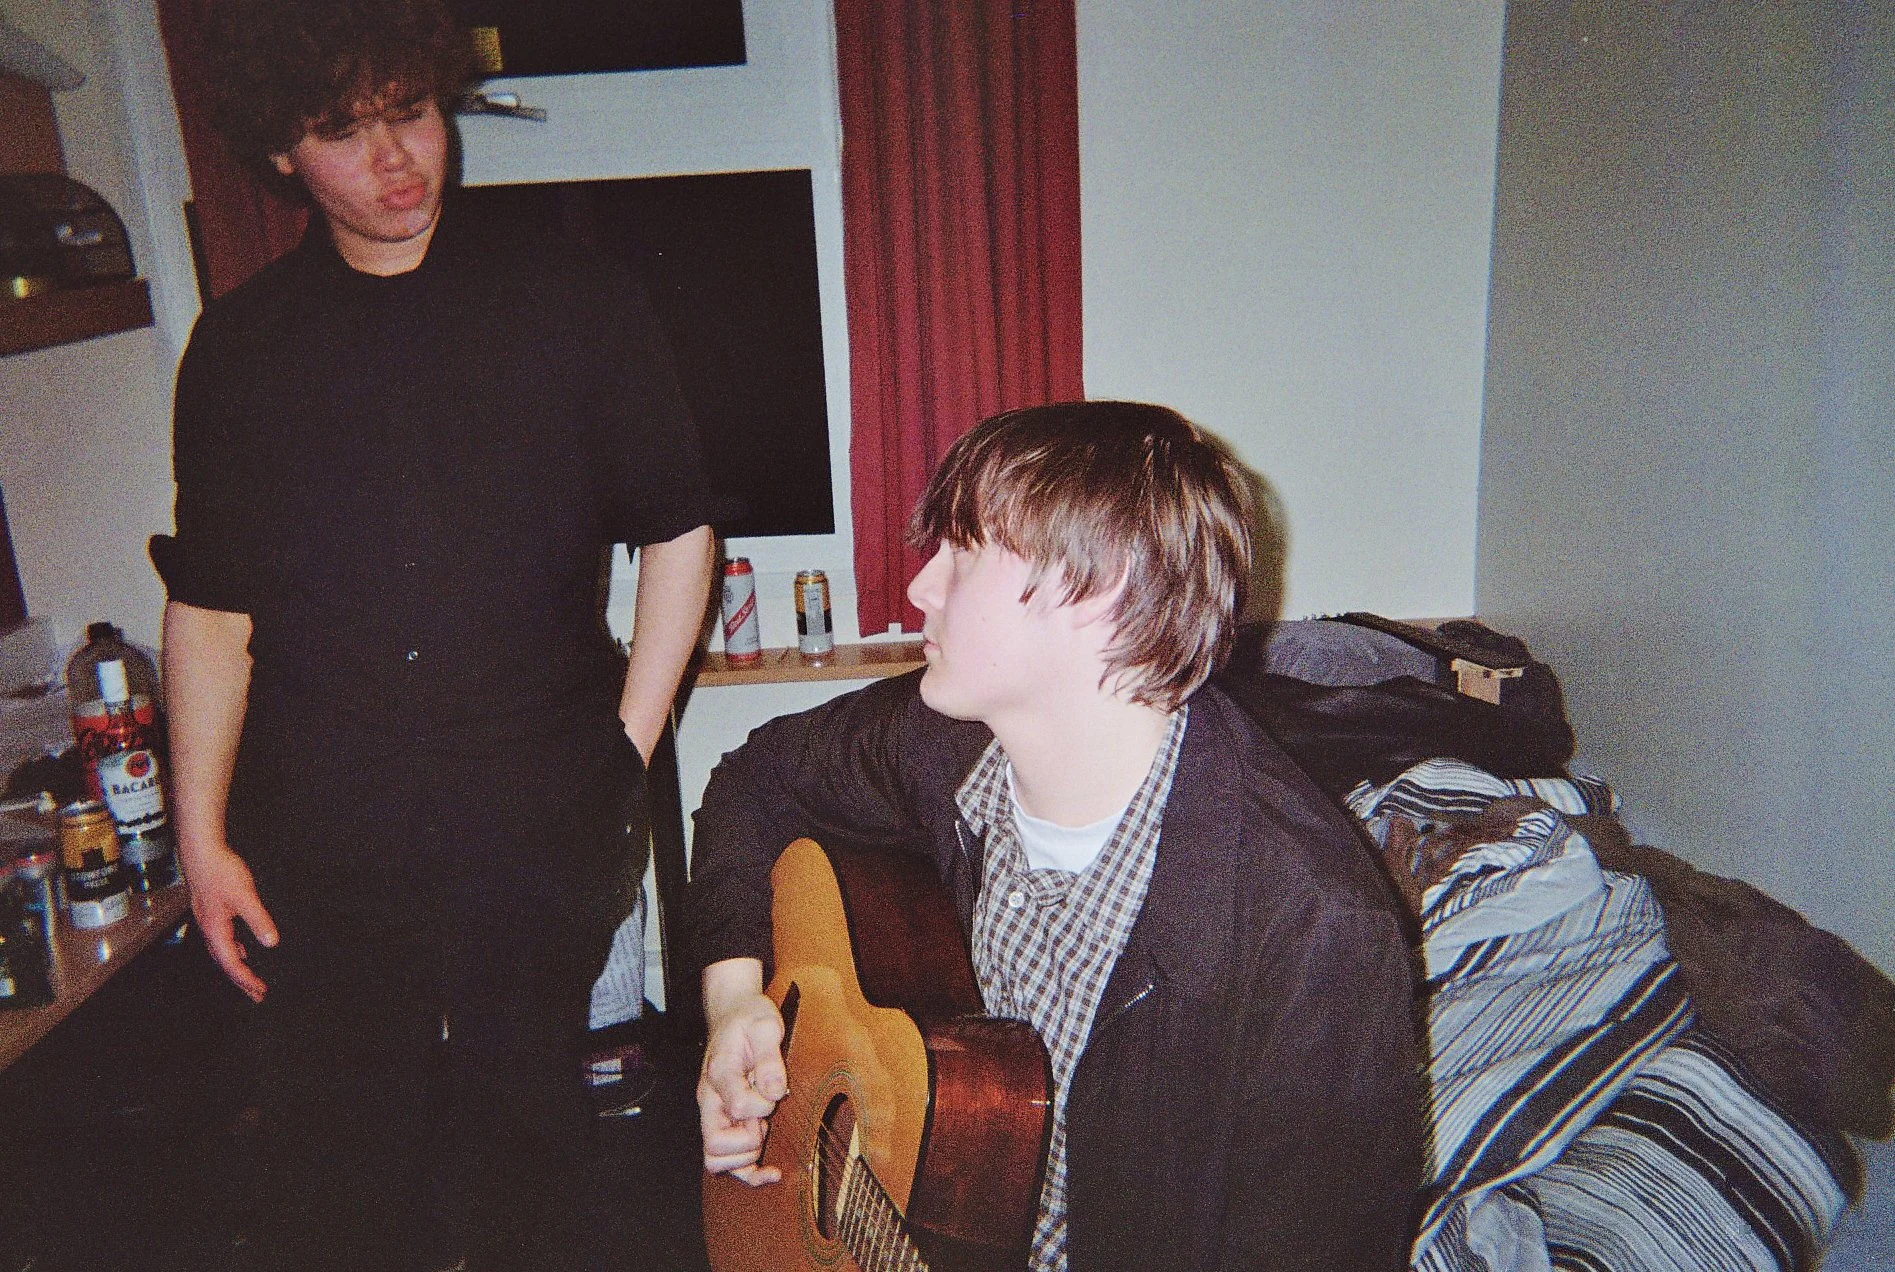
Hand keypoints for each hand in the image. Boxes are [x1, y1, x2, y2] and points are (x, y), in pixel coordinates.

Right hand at [180, 841, 277, 1002]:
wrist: (202, 851)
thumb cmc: (221, 871)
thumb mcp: (245, 896)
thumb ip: (258, 919)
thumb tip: (271, 942)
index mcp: (216, 931)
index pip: (231, 964)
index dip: (246, 979)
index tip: (260, 991)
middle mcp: (209, 931)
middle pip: (225, 964)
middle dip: (241, 981)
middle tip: (257, 996)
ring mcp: (208, 922)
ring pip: (223, 953)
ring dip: (237, 968)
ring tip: (250, 980)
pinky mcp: (212, 913)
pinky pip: (223, 941)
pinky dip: (234, 951)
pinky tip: (243, 950)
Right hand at [698, 980, 787, 1185]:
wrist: (733, 1014)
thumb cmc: (749, 1018)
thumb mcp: (765, 1026)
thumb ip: (770, 1059)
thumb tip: (776, 1092)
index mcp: (720, 1074)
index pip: (738, 1106)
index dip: (762, 1105)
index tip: (774, 1090)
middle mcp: (711, 1100)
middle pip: (716, 1146)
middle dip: (750, 1141)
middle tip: (765, 1120)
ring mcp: (714, 1115)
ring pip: (717, 1161)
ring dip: (747, 1156)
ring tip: (764, 1131)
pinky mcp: (724, 1123)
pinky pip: (728, 1162)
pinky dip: (748, 1172)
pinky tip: (771, 1172)